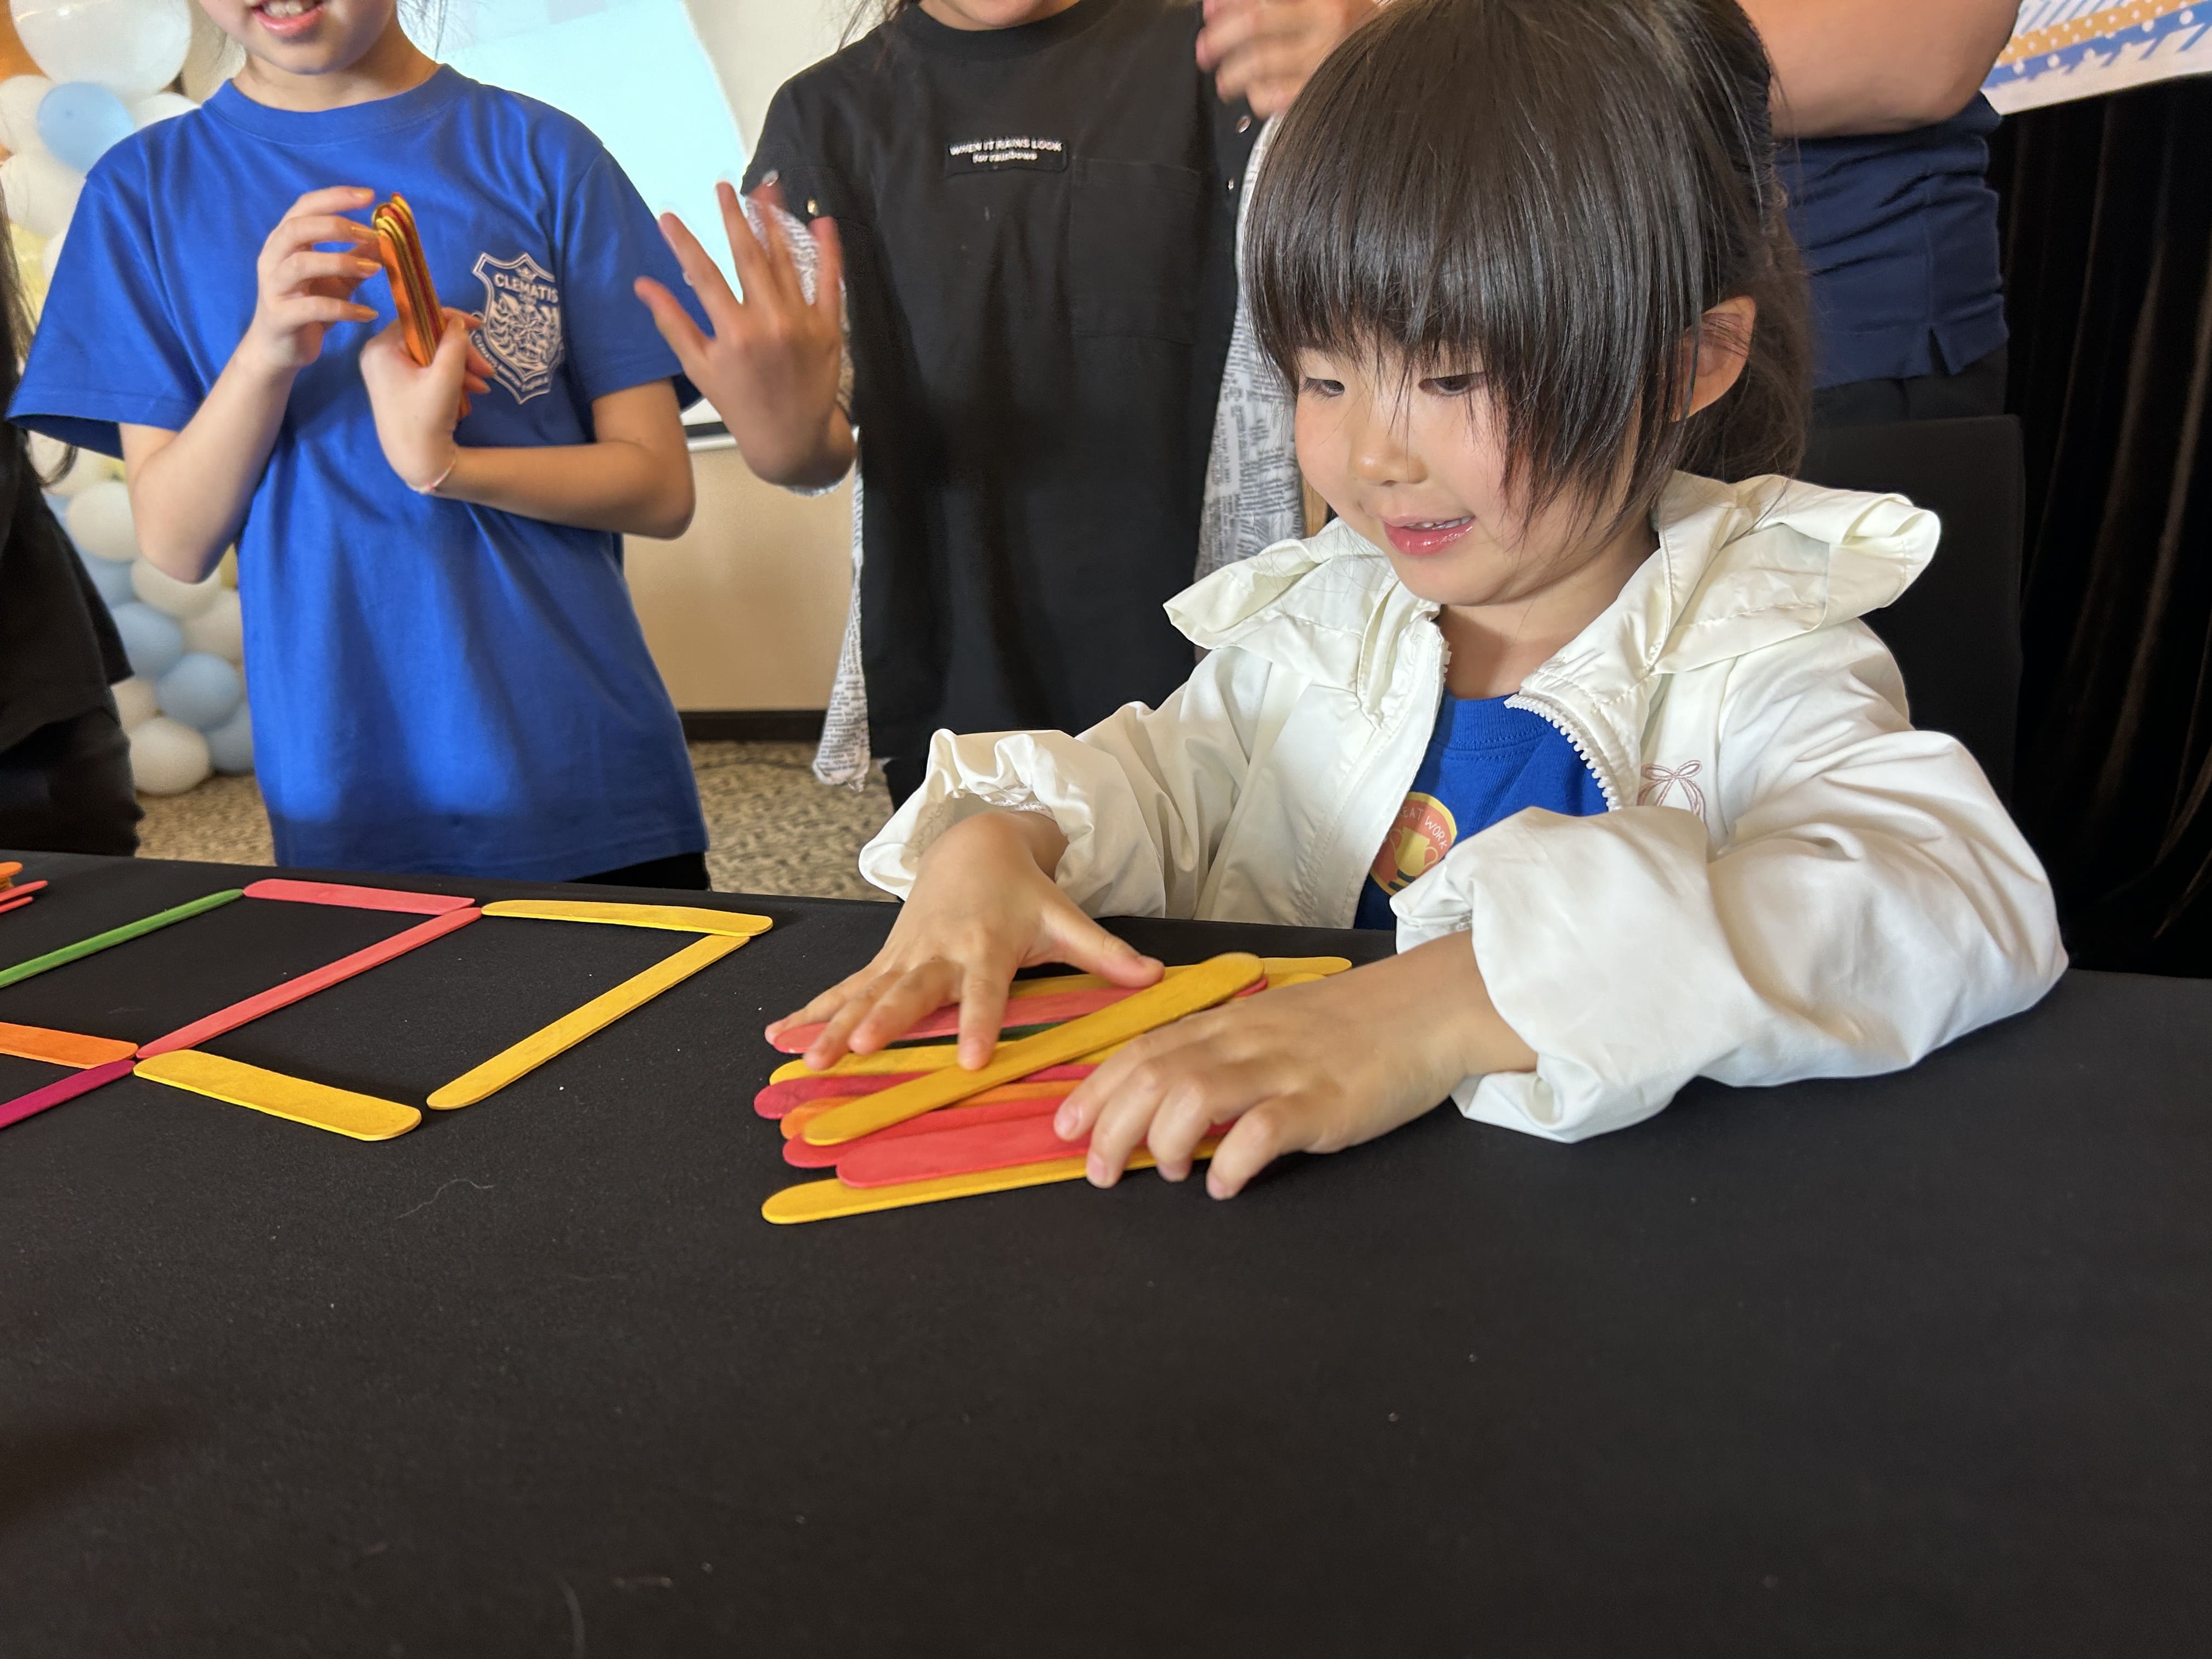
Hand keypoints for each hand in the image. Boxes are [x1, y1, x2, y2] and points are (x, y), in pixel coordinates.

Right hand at [239, 186, 383, 375]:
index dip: (335, 197)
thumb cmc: (308, 308)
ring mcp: (273, 287)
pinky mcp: (280, 317)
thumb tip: (384, 238)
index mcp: (284, 242)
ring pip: (302, 263)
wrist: (279, 349)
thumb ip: (356, 258)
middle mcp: (273, 258)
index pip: (305, 207)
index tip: (369, 196)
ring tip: (375, 270)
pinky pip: (313, 307)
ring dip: (342, 262)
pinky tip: (369, 313)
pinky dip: (345, 309)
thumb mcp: (337, 280)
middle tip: (372, 233)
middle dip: (336, 226)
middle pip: (298, 228)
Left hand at [358, 307, 494, 491]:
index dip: (449, 320)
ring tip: (482, 385)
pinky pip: (425, 371)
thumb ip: (454, 345)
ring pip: (429, 356)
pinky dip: (448, 378)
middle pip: (425, 339)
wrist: (417, 463)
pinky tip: (470, 391)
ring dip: (459, 367)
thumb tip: (458, 323)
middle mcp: (378, 355)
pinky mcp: (396, 386)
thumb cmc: (426, 419)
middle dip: (459, 353)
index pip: (417, 319)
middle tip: (486, 369)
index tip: (478, 326)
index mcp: (381, 348)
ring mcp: (386, 372)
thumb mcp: (445, 378)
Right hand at [633, 180, 849, 486]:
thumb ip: (672, 322)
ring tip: (764, 189)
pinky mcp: (828, 328)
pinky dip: (828, 252)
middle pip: (747, 256)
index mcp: (732, 334)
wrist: (793, 440)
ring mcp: (801, 324)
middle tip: (723, 187)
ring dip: (774, 221)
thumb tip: (642, 284)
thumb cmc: (741, 405)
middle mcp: (768, 324)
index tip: (669, 215)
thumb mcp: (700, 368)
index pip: (703, 274)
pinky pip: (829, 282)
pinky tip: (821, 222)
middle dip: (733, 217)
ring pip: (786, 261)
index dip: (684, 242)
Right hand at [765, 811, 1163, 1071]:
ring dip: (834, 1024)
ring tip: (806, 1057)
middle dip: (882, 1020)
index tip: (969, 1058)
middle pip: (909, 991)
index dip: (978, 1022)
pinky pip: (844, 989)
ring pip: (866, 992)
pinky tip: (778, 1038)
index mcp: (985, 946)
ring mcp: (905, 955)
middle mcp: (939, 952)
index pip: (984, 991)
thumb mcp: (1066, 917)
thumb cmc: (1025, 892)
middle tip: (860, 1049)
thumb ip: (1107, 952)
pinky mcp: (885, 959)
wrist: (975, 845)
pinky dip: (811, 1012)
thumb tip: (1157, 977)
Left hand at [1054, 934, 1537, 1197]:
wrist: (1429, 1007)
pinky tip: (1224, 1186)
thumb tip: (1176, 1101)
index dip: (1097, 1089)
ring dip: (1164, 1140)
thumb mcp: (1277, 1027)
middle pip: (1155, 1074)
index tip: (1065, 1128)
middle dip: (1112, 1125)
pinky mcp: (1325, 1101)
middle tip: (1098, 1171)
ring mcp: (1285, 1069)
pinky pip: (1264, 1129)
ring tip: (1165, 1173)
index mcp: (1230, 1024)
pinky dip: (1232, 1161)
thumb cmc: (1352, 1025)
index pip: (1144, 1049)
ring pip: (1195, 1094)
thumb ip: (1227, 1055)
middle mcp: (1246, 1041)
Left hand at [1195, 0, 1378, 115]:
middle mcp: (1326, 24)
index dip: (1227, 3)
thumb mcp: (1321, 4)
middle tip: (1205, 48)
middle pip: (1254, 23)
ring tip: (1224, 79)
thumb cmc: (1351, 30)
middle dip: (1219, 36)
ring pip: (1258, 64)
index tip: (1209, 9)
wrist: (1393, 61)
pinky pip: (1273, 97)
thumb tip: (1223, 6)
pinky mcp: (1321, 94)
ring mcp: (1324, 60)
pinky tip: (1255, 93)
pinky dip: (1256, 96)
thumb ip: (1280, 7)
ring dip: (1230, 73)